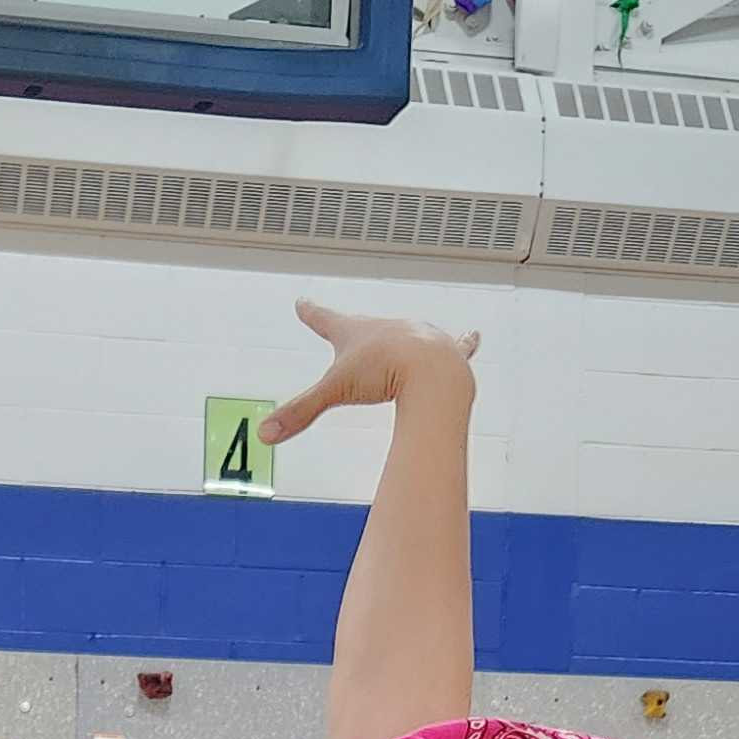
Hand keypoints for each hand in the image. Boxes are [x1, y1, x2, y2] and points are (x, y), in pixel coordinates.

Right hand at [258, 296, 479, 446]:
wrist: (431, 369)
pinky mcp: (447, 350)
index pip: (325, 320)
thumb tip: (262, 435)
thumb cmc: (384, 373)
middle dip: (355, 331)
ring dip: (398, 341)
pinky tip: (475, 336)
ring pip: (405, 336)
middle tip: (346, 329)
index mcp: (356, 333)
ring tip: (398, 345)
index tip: (302, 302)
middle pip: (364, 329)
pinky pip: (457, 345)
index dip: (311, 313)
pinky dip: (464, 344)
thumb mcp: (335, 393)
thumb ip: (300, 414)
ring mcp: (418, 335)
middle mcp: (387, 327)